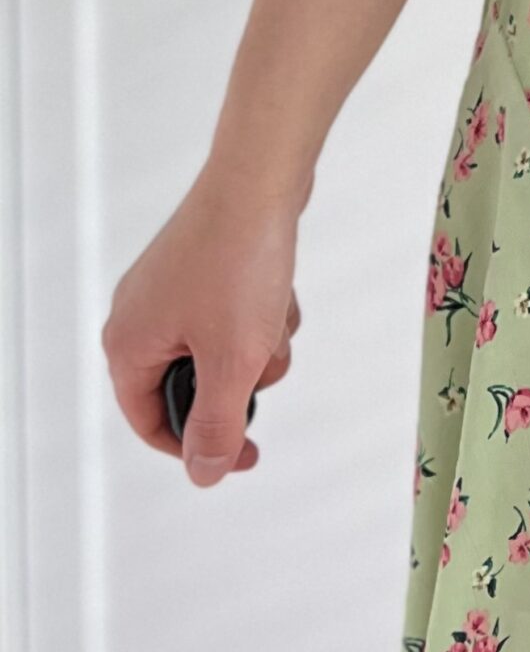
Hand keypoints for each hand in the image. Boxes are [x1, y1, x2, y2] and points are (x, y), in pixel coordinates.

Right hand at [102, 159, 306, 485]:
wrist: (261, 179)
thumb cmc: (238, 260)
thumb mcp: (233, 361)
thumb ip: (217, 424)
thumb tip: (204, 472)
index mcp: (127, 345)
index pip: (151, 422)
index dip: (199, 447)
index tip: (245, 454)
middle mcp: (138, 316)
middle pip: (194, 384)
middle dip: (240, 377)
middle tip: (262, 356)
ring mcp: (171, 289)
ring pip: (224, 348)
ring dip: (260, 342)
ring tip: (272, 313)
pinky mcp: (204, 269)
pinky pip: (237, 314)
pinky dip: (264, 311)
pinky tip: (279, 288)